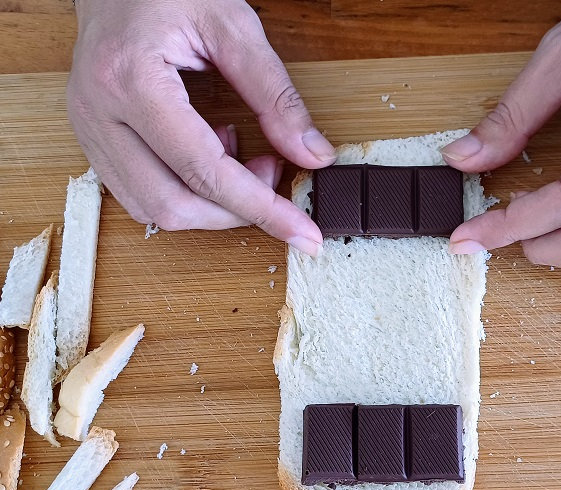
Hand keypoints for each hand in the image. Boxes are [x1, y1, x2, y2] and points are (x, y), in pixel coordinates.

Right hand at [68, 0, 335, 255]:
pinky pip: (139, 195)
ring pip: (153, 210)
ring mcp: (89, 130)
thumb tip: (312, 155)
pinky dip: (185, 192)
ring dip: (210, 204)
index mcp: (132, 80)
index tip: (303, 232)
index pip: (205, 171)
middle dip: (236, 211)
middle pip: (174, 206)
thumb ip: (276, 95)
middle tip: (273, 172)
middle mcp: (100, 113)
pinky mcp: (92, 140)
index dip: (262, 209)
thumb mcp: (234, 27)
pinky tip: (206, 155)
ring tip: (238, 155)